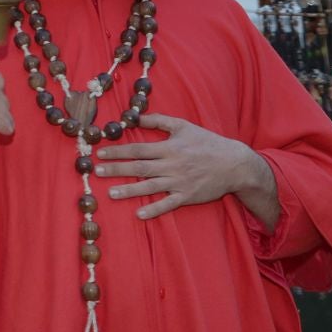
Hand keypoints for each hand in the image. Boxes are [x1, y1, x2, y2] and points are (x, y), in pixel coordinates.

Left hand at [94, 114, 273, 220]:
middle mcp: (172, 165)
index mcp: (169, 147)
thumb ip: (159, 121)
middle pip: (140, 167)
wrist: (234, 164)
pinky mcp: (188, 196)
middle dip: (117, 169)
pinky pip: (168, 204)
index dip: (118, 151)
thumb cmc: (207, 143)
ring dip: (129, 191)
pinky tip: (139, 214)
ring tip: (110, 194)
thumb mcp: (183, 126)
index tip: (100, 153)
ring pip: (150, 187)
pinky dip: (154, 209)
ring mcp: (179, 182)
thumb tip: (134, 117)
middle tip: (97, 171)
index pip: (138, 149)